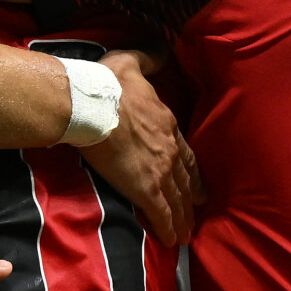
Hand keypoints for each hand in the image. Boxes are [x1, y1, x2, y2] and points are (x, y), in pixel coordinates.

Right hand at [79, 50, 202, 245]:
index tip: (195, 178)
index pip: (184, 151)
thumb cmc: (108, 84)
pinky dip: (170, 227)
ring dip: (183, 217)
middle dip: (191, 196)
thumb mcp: (131, 61)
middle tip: (197, 208)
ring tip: (187, 232)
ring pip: (178, 200)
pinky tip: (174, 240)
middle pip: (186, 179)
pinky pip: (162, 213)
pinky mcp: (146, 188)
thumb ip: (148, 58)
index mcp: (167, 123)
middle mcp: (170, 149)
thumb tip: (161, 49)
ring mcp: (160, 171)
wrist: (93, 107)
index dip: (190, 167)